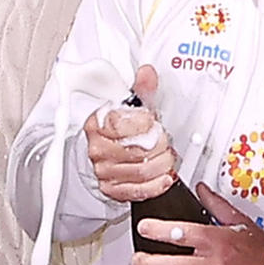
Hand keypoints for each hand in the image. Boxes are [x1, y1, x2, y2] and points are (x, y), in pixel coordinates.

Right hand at [84, 65, 180, 206]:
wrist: (107, 153)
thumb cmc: (120, 130)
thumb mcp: (131, 107)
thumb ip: (141, 90)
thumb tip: (147, 74)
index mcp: (98, 124)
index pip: (121, 124)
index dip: (144, 123)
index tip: (152, 121)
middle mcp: (98, 149)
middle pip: (137, 150)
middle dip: (160, 144)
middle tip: (164, 140)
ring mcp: (104, 170)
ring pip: (142, 170)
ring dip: (162, 164)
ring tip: (165, 156)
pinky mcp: (111, 189)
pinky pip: (138, 190)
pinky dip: (157, 184)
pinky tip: (163, 176)